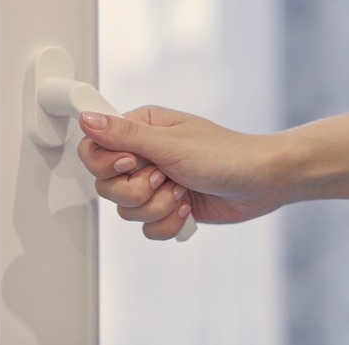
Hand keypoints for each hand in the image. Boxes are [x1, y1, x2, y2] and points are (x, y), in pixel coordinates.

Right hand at [77, 106, 286, 239]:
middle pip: (106, 185)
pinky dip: (168, 222)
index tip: (133, 163)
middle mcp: (142, 156)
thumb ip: (125, 135)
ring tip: (182, 191)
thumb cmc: (225, 154)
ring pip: (125, 210)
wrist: (262, 182)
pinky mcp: (165, 207)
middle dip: (137, 191)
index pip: (93, 149)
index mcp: (139, 130)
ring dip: (158, 207)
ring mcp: (153, 184)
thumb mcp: (170, 143)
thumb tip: (86, 119)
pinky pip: (146, 227)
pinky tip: (188, 207)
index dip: (106, 164)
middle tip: (164, 177)